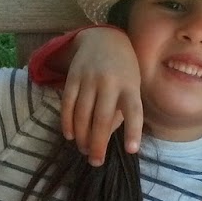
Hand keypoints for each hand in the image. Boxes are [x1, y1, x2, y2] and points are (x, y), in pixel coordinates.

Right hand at [59, 26, 142, 165]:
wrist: (104, 39)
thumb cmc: (123, 70)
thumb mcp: (131, 86)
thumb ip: (121, 110)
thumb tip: (104, 135)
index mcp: (130, 86)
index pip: (133, 111)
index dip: (132, 131)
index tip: (131, 150)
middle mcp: (110, 82)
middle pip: (102, 118)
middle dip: (97, 143)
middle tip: (95, 161)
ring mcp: (89, 79)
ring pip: (82, 114)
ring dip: (81, 136)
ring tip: (83, 150)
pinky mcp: (73, 77)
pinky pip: (67, 104)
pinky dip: (67, 122)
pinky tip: (70, 135)